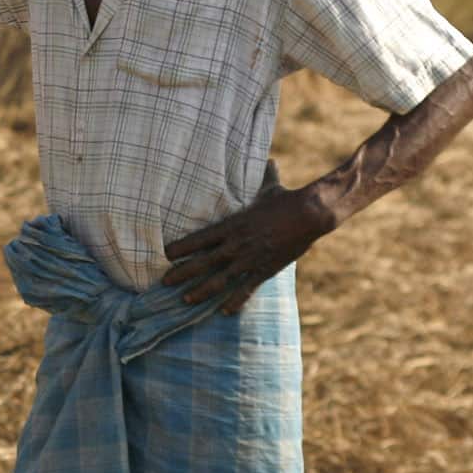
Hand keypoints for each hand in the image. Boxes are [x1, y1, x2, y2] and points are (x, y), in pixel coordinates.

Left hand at [161, 185, 332, 312]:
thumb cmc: (286, 199)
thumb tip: (270, 161)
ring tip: (185, 300)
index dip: (180, 248)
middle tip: (164, 283)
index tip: (164, 254)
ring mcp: (250, 259)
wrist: (309, 214)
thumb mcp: (269, 187)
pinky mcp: (265, 270)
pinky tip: (224, 311)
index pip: (199, 238)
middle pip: (202, 262)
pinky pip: (246, 289)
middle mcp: (236, 244)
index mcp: (232, 224)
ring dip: (201, 291)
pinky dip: (234, 301)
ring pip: (219, 279)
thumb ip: (264, 178)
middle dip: (182, 273)